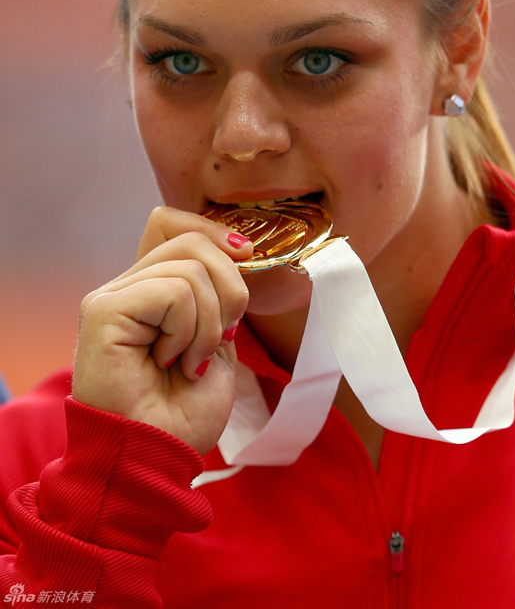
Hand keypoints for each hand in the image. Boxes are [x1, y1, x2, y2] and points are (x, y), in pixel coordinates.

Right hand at [73, 207, 251, 455]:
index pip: (170, 222)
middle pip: (192, 243)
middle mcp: (127, 286)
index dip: (212, 229)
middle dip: (230, 290)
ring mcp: (112, 296)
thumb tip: (238, 247)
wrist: (158, 456)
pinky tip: (170, 361)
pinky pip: (174, 292)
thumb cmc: (184, 412)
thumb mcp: (216, 338)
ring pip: (190, 268)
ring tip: (190, 362)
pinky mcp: (103, 310)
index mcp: (150, 289)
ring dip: (210, 325)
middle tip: (222, 338)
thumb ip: (217, 293)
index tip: (245, 254)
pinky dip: (189, 331)